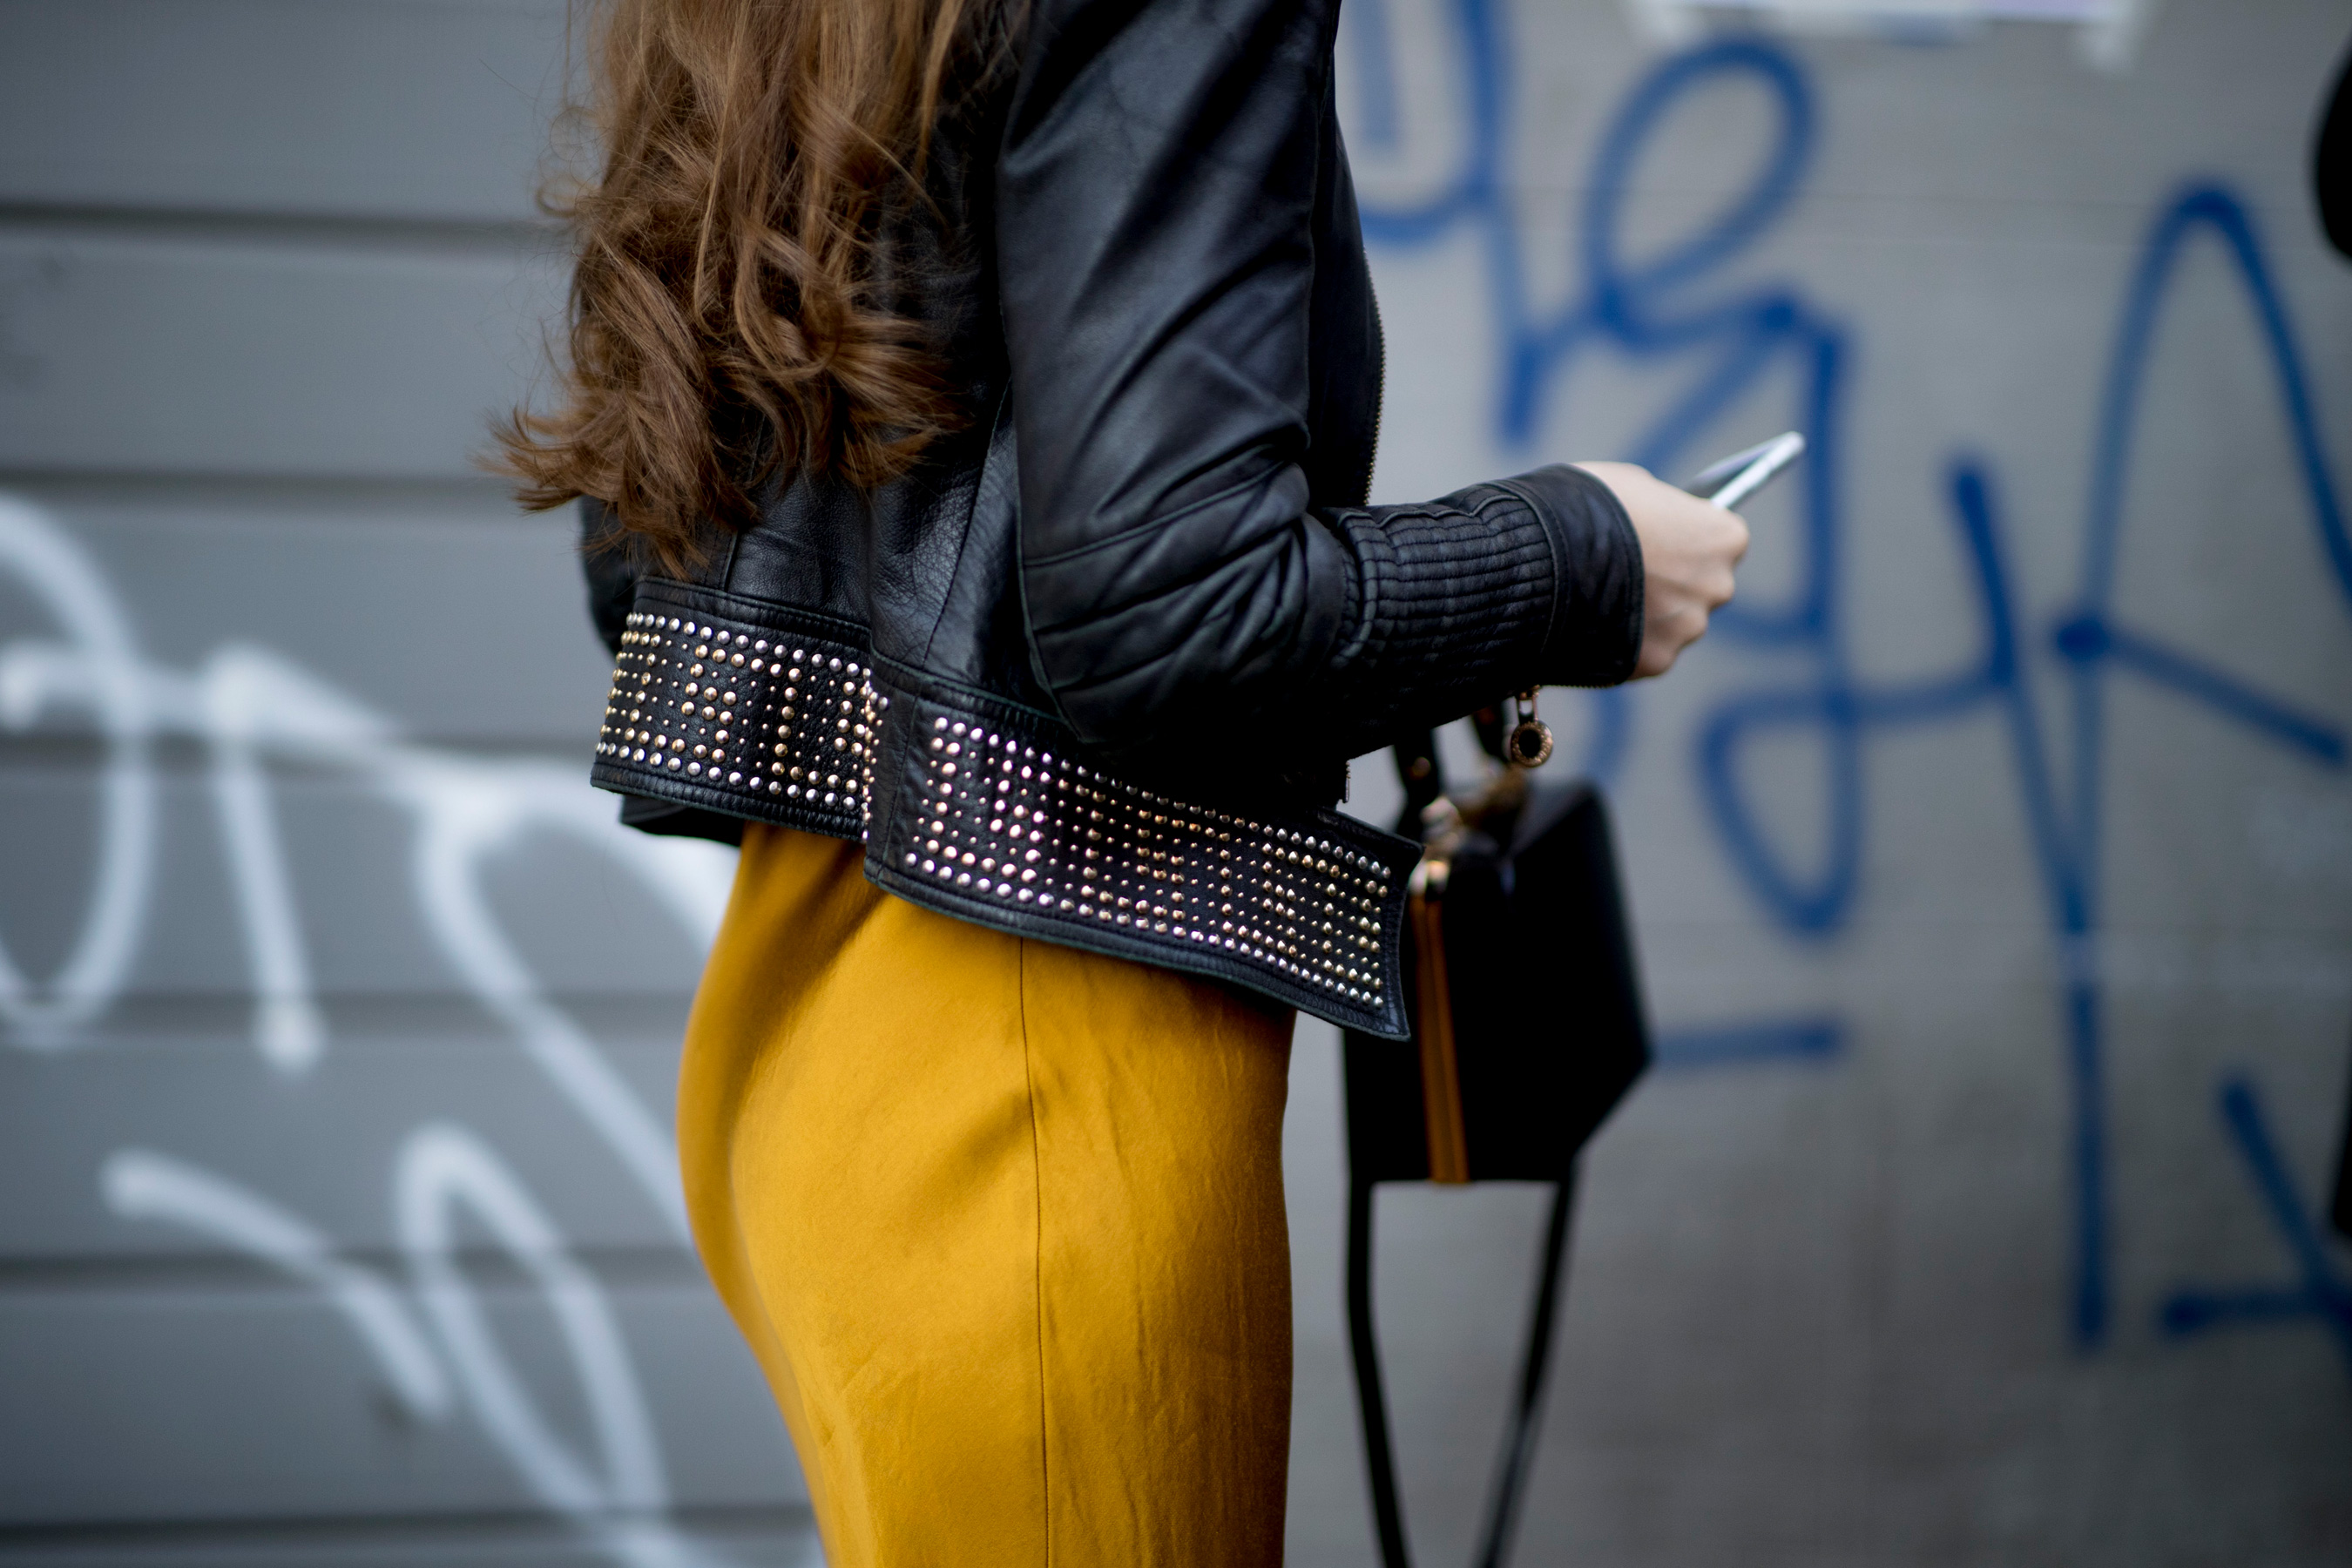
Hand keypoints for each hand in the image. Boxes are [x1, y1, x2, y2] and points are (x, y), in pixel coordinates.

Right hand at [1575, 461, 1747, 678]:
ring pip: (1670, 625)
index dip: (1686, 538)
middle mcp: (1717, 586)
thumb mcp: (1631, 486)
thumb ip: (1659, 510)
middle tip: (1626, 574)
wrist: (1542, 556)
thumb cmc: (1587, 507)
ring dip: (1644, 617)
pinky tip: (1589, 626)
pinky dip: (1621, 644)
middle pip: (1699, 587)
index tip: (1662, 540)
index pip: (1722, 540)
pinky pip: (1642, 653)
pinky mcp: (1655, 662)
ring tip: (1598, 602)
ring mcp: (1687, 628)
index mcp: (1723, 537)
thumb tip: (1660, 524)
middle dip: (1670, 583)